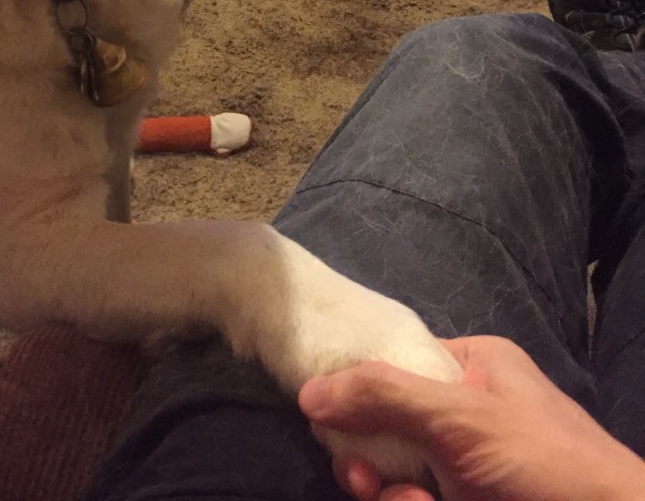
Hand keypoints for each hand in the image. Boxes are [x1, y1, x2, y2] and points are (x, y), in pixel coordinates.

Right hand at [298, 335, 644, 500]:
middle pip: (384, 420)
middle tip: (363, 479)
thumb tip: (306, 391)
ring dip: (389, 490)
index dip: (355, 390)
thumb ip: (383, 396)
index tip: (329, 420)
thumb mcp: (460, 417)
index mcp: (470, 364)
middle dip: (367, 453)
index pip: (391, 362)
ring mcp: (466, 461)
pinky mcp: (465, 499)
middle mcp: (464, 408)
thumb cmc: (543, 462)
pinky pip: (413, 496)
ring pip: (394, 468)